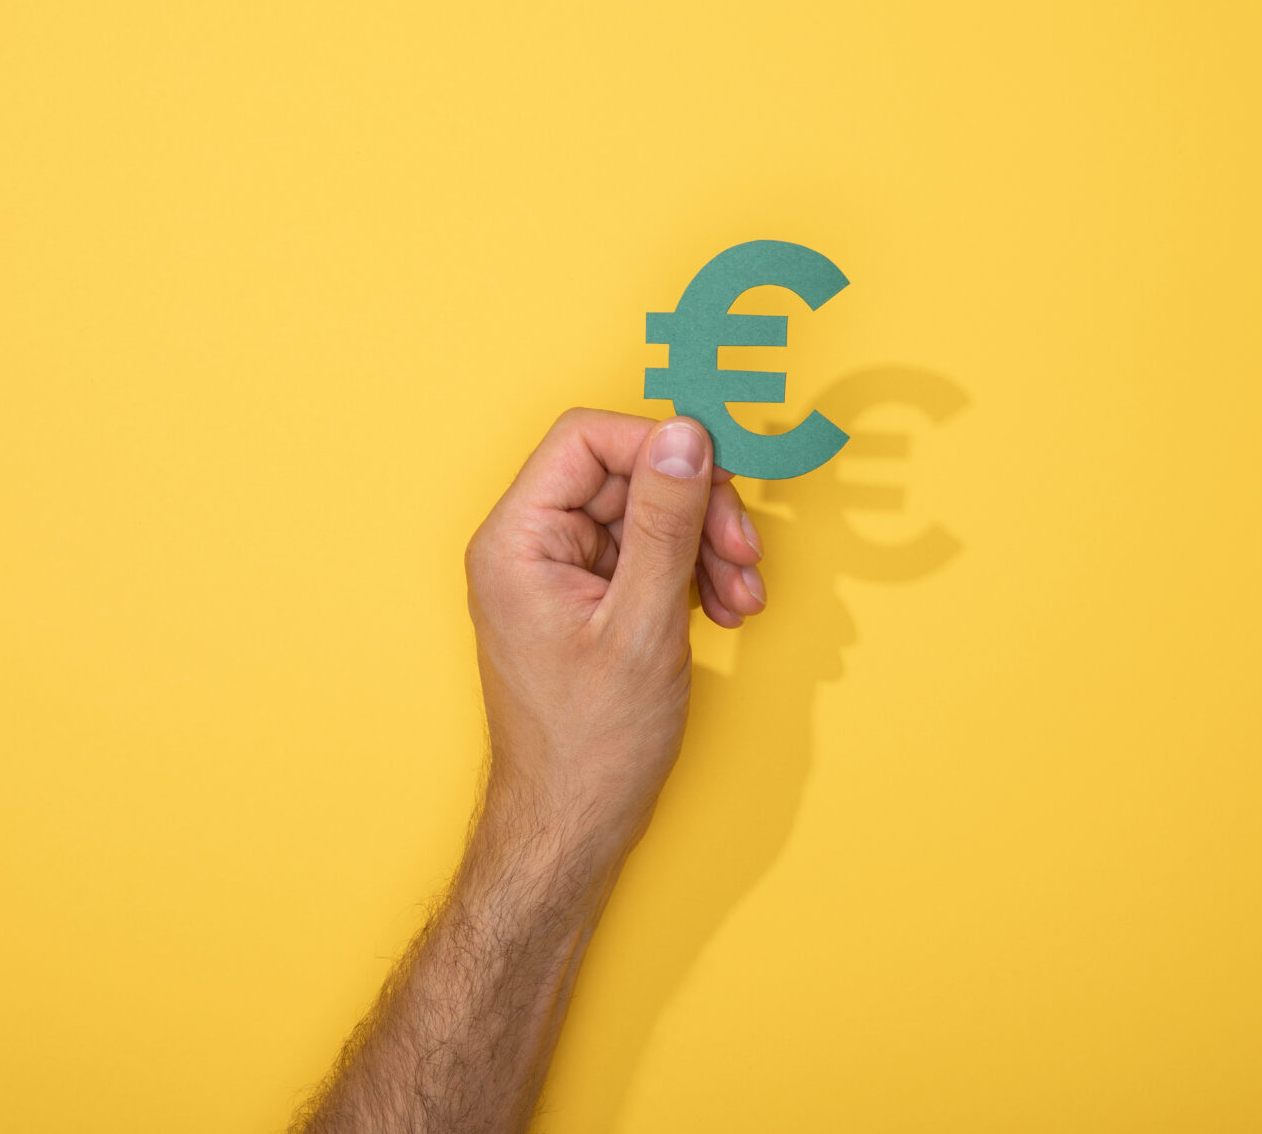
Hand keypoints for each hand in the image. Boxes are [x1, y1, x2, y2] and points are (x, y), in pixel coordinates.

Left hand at [463, 409, 764, 859]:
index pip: (587, 440)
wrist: (573, 826)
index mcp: (518, 540)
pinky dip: (694, 574)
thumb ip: (665, 522)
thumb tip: (686, 435)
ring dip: (707, 545)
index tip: (719, 479)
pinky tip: (726, 609)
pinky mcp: (590, 599)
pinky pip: (649, 555)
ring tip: (742, 596)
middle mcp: (531, 546)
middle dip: (698, 509)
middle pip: (627, 475)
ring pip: (649, 515)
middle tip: (743, 554)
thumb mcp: (642, 623)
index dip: (660, 448)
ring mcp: (560, 573)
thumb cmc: (591, 744)